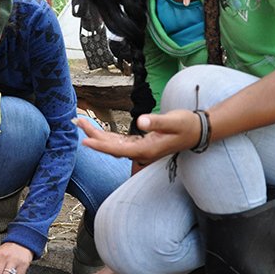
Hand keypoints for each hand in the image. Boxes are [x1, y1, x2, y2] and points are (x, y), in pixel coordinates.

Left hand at [74, 109, 200, 164]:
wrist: (197, 131)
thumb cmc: (186, 125)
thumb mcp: (173, 120)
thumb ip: (156, 121)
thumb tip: (140, 122)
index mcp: (147, 150)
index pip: (118, 149)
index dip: (100, 144)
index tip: (84, 139)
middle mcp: (141, 153)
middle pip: (111, 147)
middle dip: (93, 136)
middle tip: (77, 122)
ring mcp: (141, 150)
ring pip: (114, 145)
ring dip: (97, 135)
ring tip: (82, 123)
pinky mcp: (142, 144)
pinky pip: (120, 142)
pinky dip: (107, 136)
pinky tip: (97, 130)